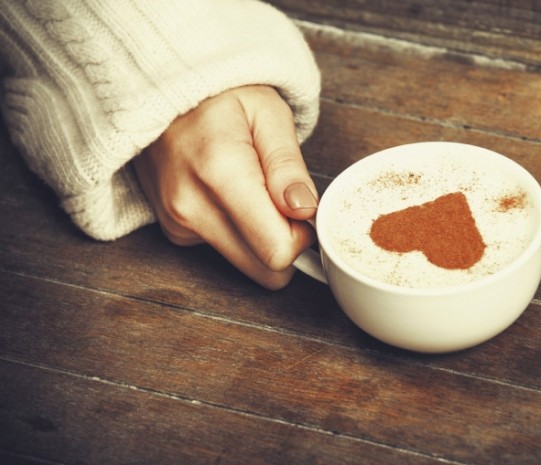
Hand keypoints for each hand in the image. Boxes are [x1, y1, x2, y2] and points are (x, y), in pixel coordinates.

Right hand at [133, 85, 317, 289]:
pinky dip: (239, 232)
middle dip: (286, 244)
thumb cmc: (221, 95)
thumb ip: (287, 165)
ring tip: (255, 190)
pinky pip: (225, 251)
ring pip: (246, 265)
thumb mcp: (268, 113)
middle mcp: (192, 207)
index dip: (303, 239)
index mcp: (221, 172)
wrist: (161, 90)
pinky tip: (231, 195)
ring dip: (262, 238)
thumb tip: (303, 211)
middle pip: (263, 271)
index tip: (304, 210)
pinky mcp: (174, 232)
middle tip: (285, 202)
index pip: (276, 250)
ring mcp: (178, 223)